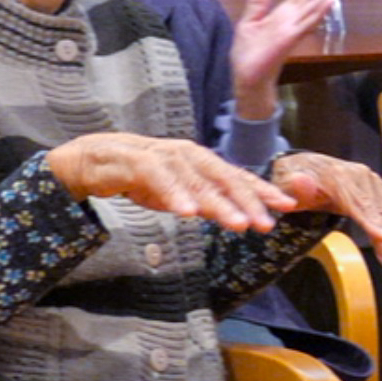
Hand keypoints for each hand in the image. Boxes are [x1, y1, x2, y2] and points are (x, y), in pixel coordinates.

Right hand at [45, 132, 296, 234]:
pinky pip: (159, 178)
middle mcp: (189, 156)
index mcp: (202, 162)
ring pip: (197, 180)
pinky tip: (188, 213)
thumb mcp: (180, 194)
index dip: (263, 191)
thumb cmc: (141, 177)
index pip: (238, 177)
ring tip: (236, 224)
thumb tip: (238, 216)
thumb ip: (206, 202)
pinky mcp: (137, 162)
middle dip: (248, 201)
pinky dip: (175, 194)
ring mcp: (164, 156)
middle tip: (265, 224)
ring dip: (218, 203)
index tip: (288, 206)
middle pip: (224, 178)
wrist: (93, 160)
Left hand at [228, 0, 355, 116]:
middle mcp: (292, 19)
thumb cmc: (249, 55)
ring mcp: (293, 29)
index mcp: (283, 14)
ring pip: (314, 6)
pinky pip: (307, 23)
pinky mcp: (289, 38)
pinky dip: (319, 12)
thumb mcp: (248, 23)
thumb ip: (258, 4)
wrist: (247, 78)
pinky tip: (330, 1)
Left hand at [269, 151, 381, 269]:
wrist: (305, 164)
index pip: (358, 204)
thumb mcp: (285, 182)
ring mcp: (375, 184)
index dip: (371, 222)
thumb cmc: (293, 179)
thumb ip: (295, 186)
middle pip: (380, 212)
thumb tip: (305, 183)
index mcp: (340, 177)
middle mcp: (363, 178)